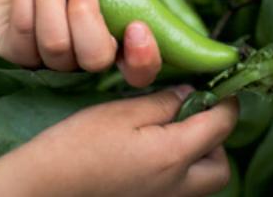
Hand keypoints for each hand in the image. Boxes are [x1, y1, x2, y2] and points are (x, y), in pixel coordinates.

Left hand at [0, 0, 162, 86]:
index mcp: (117, 39)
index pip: (139, 71)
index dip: (143, 59)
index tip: (137, 26)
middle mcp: (85, 56)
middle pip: (95, 59)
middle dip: (88, 19)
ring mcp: (50, 59)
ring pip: (55, 44)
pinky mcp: (16, 50)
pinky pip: (22, 32)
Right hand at [2, 88, 237, 196]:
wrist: (46, 187)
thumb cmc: (79, 145)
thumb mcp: (122, 112)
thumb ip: (161, 103)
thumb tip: (190, 94)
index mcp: (174, 156)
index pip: (220, 127)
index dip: (226, 102)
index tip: (222, 86)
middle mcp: (177, 188)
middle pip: (220, 167)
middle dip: (216, 140)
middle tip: (193, 113)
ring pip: (202, 183)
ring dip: (199, 157)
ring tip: (170, 131)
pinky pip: (180, 191)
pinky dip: (179, 171)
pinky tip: (152, 151)